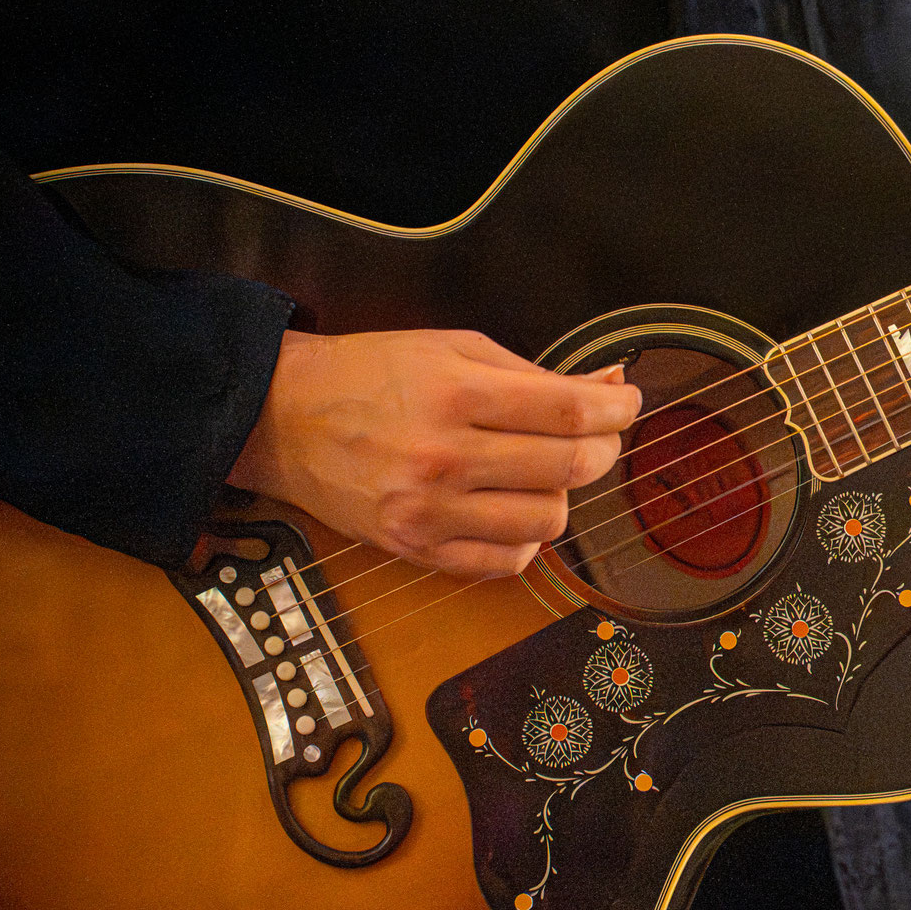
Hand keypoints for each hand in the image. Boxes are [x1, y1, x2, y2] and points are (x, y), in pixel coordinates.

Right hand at [229, 329, 642, 578]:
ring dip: (562, 495)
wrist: (284, 417)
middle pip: (569, 468)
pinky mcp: (416, 549)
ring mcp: (429, 511)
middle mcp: (445, 457)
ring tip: (543, 472)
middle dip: (601, 449)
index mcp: (456, 394)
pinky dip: (527, 538)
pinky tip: (514, 508)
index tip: (626, 404)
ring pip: (547, 521)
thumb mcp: (456, 348)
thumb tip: (608, 387)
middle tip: (595, 436)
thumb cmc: (371, 374)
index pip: (569, 413)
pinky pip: (506, 561)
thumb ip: (537, 373)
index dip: (617, 410)